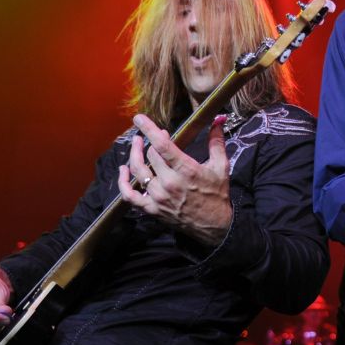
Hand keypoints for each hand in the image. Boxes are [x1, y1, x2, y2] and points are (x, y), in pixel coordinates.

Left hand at [118, 114, 233, 245]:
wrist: (214, 226)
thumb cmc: (217, 195)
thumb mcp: (221, 167)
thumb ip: (217, 142)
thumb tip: (217, 120)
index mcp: (186, 171)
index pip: (162, 146)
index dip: (149, 129)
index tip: (139, 118)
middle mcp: (169, 183)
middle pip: (150, 155)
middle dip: (150, 142)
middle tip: (156, 137)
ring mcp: (158, 197)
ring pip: (138, 171)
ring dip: (134, 155)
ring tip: (136, 145)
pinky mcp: (152, 209)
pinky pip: (130, 195)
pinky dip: (123, 182)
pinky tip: (124, 170)